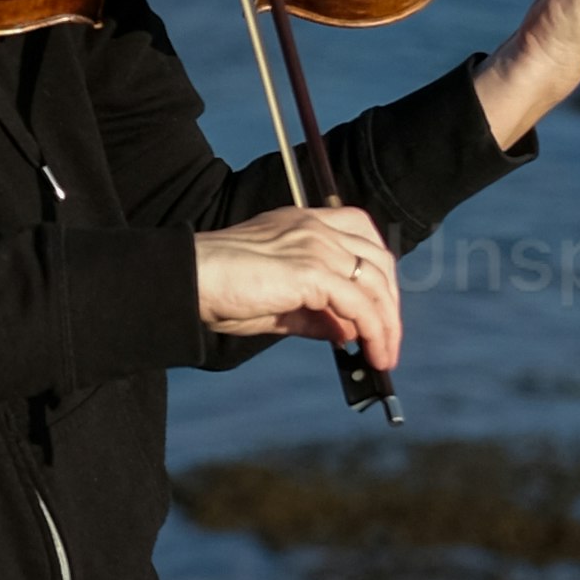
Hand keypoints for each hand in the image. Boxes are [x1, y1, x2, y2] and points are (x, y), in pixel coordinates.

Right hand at [191, 198, 402, 368]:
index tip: (380, 306)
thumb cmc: (218, 289)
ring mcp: (316, 245)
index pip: (361, 235)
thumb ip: (314, 314)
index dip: (379, 272)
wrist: (189, 279)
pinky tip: (370, 352)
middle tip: (388, 342)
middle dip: (390, 304)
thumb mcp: (277, 303)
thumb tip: (347, 333)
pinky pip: (360, 305)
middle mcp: (315, 227)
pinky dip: (374, 331)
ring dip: (387, 325)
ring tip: (384, 357)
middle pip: (378, 260)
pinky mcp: (312, 271)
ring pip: (375, 284)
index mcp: (303, 223)